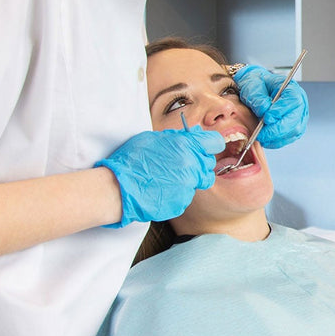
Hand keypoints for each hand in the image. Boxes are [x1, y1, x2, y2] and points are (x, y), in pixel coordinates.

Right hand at [95, 126, 224, 226]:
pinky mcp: (182, 202)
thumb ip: (177, 137)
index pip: (215, 142)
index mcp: (186, 146)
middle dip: (199, 162)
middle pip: (208, 163)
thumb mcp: (153, 139)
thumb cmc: (132, 160)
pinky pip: (186, 195)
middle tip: (181, 163)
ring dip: (189, 178)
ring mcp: (188, 186)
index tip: (204, 147)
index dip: (209, 144)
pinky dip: (177, 192)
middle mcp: (191, 166)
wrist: (119, 189)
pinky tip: (162, 189)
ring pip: (198, 181)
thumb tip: (192, 133)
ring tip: (169, 177)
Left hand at [234, 64, 307, 148]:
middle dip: (277, 129)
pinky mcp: (294, 129)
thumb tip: (263, 110)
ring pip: (293, 131)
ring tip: (260, 136)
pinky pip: (289, 138)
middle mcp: (300, 104)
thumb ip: (257, 97)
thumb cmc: (257, 86)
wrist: (256, 92)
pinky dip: (276, 141)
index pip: (293, 101)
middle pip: (295, 119)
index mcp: (292, 89)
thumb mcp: (252, 86)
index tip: (266, 118)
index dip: (281, 111)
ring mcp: (299, 117)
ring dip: (276, 137)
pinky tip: (265, 140)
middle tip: (260, 133)